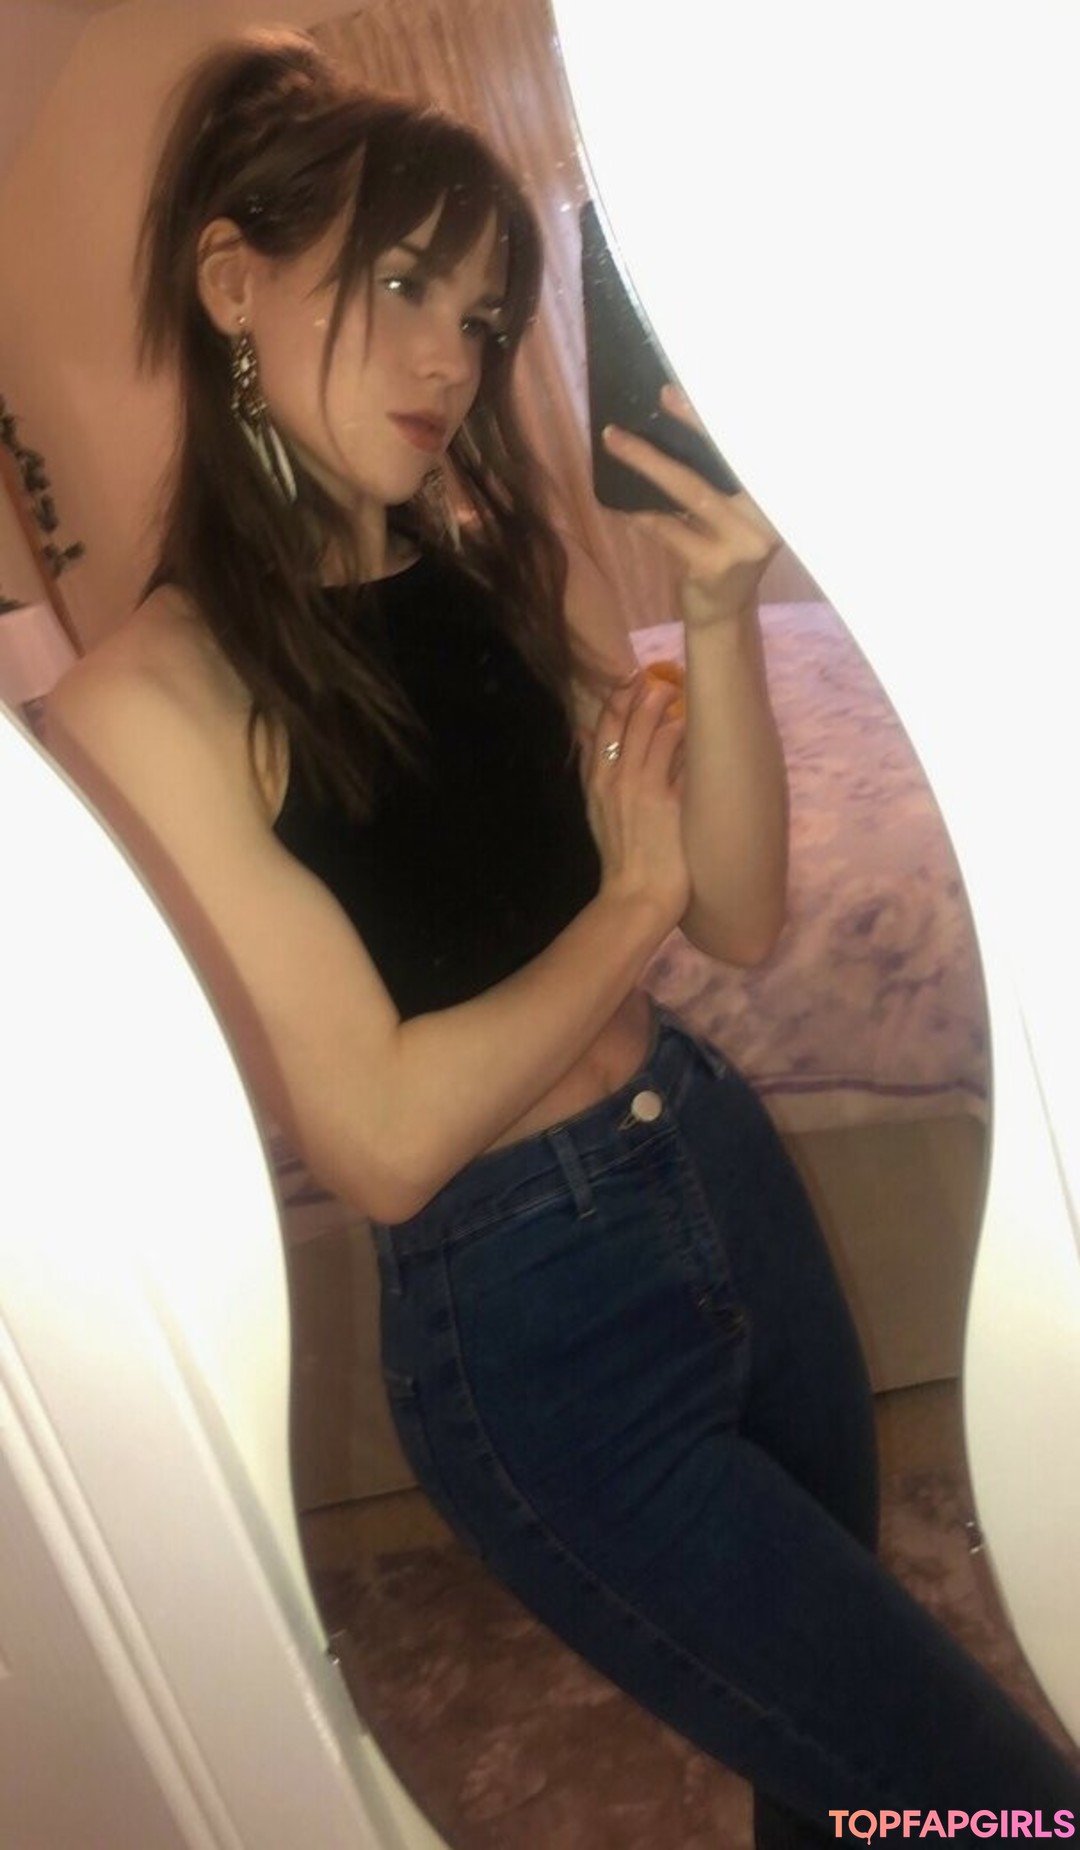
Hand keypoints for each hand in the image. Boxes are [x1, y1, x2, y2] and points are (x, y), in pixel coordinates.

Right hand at [582, 674, 688, 932]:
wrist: (635, 897)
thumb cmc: (624, 860)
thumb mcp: (597, 813)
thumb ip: (597, 776)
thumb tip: (589, 740)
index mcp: (595, 782)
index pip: (603, 726)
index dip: (618, 697)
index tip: (632, 678)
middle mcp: (614, 779)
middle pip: (628, 720)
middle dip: (645, 693)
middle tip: (664, 678)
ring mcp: (641, 788)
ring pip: (655, 732)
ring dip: (671, 709)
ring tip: (685, 697)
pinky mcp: (667, 801)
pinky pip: (680, 757)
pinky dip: (689, 738)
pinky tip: (701, 728)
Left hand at [602, 384, 782, 629]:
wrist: (724, 614)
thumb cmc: (726, 548)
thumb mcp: (737, 510)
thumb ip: (725, 475)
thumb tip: (682, 413)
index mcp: (780, 496)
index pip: (755, 446)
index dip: (728, 415)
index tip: (706, 382)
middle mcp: (771, 517)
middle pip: (727, 459)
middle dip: (694, 422)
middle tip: (664, 393)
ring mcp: (744, 543)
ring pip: (691, 491)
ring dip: (649, 462)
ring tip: (615, 438)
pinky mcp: (714, 566)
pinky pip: (669, 529)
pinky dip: (642, 512)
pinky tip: (619, 501)